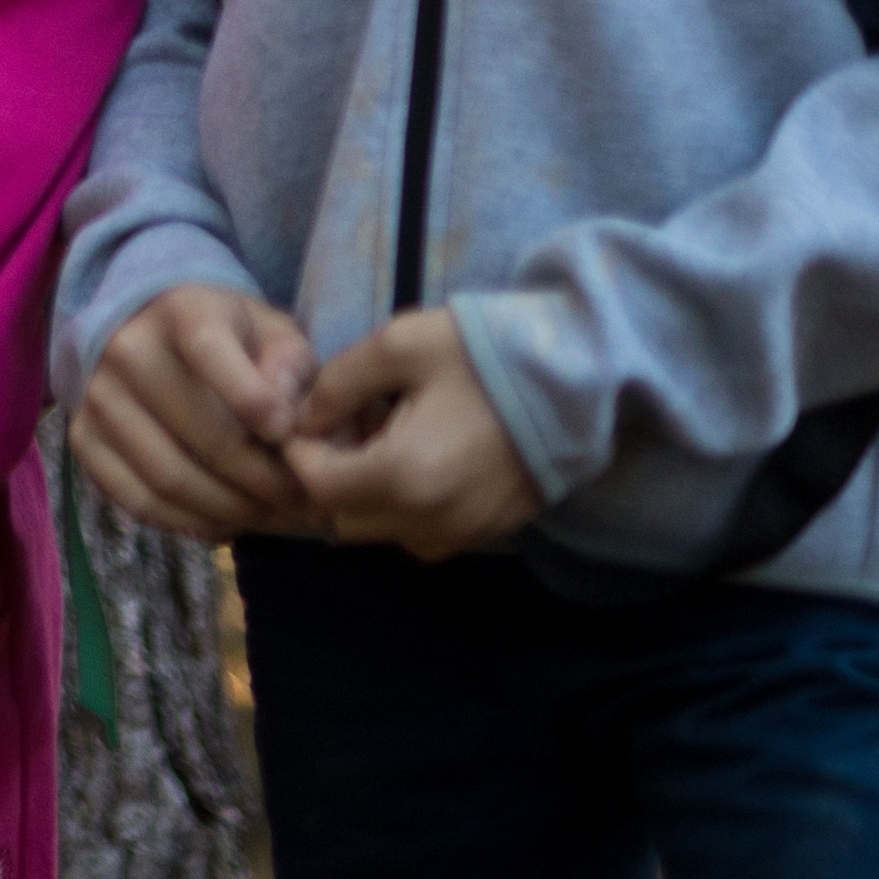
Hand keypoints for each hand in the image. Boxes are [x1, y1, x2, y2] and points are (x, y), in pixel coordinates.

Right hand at [72, 281, 321, 542]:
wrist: (151, 333)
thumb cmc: (231, 339)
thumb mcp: (271, 332)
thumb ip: (290, 366)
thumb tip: (286, 418)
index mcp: (181, 310)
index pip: (209, 350)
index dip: (252, 398)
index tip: (287, 434)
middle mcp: (126, 348)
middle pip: (203, 434)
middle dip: (264, 480)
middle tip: (301, 501)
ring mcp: (96, 396)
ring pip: (170, 478)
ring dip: (232, 510)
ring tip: (272, 516)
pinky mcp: (83, 439)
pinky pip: (139, 501)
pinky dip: (190, 522)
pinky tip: (226, 519)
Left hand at [281, 309, 543, 556]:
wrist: (579, 377)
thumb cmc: (485, 354)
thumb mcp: (398, 345)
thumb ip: (337, 384)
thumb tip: (306, 418)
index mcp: (405, 478)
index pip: (318, 488)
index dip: (299, 452)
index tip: (306, 417)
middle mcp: (433, 521)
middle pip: (345, 518)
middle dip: (329, 476)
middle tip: (345, 425)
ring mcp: (466, 533)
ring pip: (384, 530)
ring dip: (366, 494)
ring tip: (383, 437)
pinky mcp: (491, 530)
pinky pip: (424, 532)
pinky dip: (405, 506)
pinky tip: (419, 456)